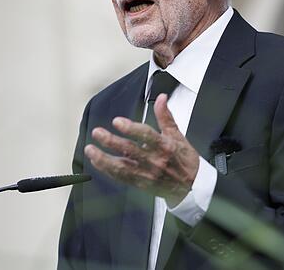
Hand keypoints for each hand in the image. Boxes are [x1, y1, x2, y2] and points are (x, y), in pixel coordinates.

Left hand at [84, 94, 199, 206]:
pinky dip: (107, 170)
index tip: (117, 122)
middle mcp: (155, 161)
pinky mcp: (141, 184)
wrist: (192, 186)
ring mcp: (147, 174)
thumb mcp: (178, 135)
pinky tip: (97, 161)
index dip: (131, 128)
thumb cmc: (184, 160)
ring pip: (122, 167)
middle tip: (97, 133)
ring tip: (90, 150)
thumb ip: (165, 116)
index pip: (146, 135)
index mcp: (165, 146)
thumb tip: (162, 98)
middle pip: (130, 150)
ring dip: (104, 159)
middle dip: (111, 141)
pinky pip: (121, 177)